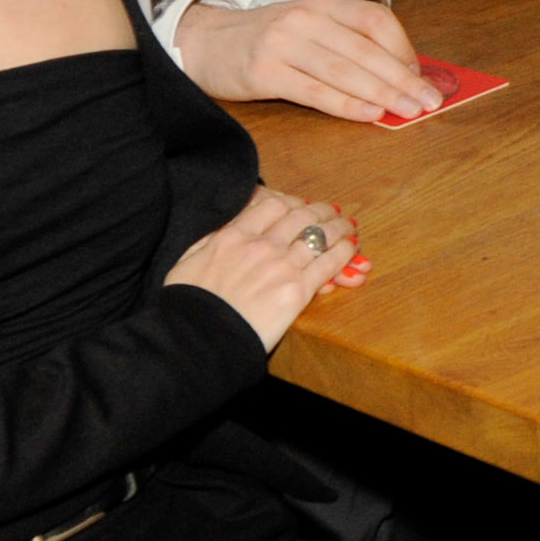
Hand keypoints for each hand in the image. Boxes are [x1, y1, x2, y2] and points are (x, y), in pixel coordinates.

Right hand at [166, 186, 367, 351]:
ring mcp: (281, 265)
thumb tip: (223, 235)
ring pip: (320, 235)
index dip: (291, 203)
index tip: (299, 206)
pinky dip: (343, 251)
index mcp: (233, 235)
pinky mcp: (297, 290)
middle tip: (331, 211)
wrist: (197, 337)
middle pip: (301, 216)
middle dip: (320, 211)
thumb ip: (210, 244)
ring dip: (338, 227)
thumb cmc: (187, 306)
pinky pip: (328, 263)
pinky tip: (351, 247)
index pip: (272, 205)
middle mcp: (261, 244)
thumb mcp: (188, 262)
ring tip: (349, 226)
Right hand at [175, 0, 444, 122]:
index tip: (421, 75)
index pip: (376, 20)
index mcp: (322, 4)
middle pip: (365, 49)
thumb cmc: (265, 39)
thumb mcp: (308, 27)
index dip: (403, 49)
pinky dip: (345, 104)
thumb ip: (347, 43)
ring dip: (382, 94)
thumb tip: (399, 74)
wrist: (203, 42)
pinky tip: (368, 114)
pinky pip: (314, 91)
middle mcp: (305, 18)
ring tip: (408, 111)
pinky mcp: (264, 71)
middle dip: (403, 78)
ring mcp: (283, 43)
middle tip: (429, 100)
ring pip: (344, 70)